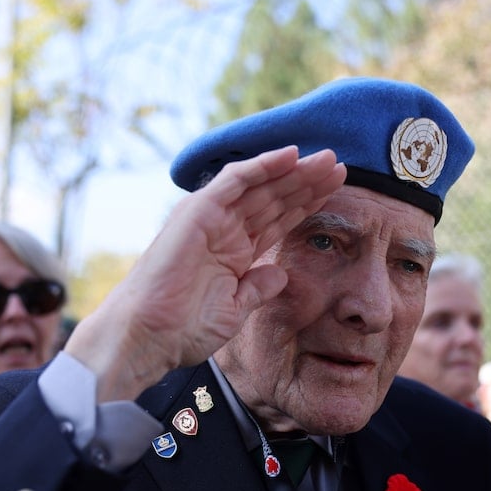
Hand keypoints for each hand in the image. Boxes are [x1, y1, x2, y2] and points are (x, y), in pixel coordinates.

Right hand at [64, 146, 346, 402]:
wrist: (148, 335)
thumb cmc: (183, 328)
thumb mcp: (235, 308)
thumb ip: (258, 287)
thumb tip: (280, 273)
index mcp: (234, 251)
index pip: (277, 220)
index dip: (306, 205)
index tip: (337, 193)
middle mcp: (224, 229)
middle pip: (274, 198)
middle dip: (307, 183)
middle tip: (341, 166)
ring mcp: (211, 217)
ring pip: (261, 185)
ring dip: (294, 171)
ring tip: (328, 159)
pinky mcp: (198, 211)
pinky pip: (235, 180)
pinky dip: (263, 166)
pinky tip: (292, 155)